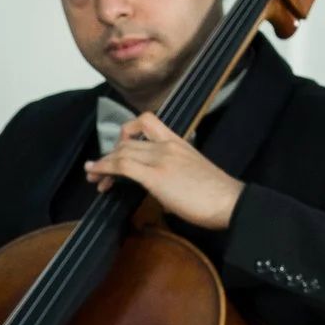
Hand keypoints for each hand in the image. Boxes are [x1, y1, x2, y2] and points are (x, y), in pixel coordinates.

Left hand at [85, 109, 243, 232]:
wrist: (231, 202)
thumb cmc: (216, 194)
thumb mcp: (192, 173)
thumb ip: (173, 173)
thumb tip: (161, 189)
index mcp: (178, 141)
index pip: (145, 123)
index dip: (125, 134)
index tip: (118, 150)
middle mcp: (167, 144)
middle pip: (128, 140)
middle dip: (109, 155)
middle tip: (97, 171)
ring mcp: (161, 159)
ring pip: (122, 152)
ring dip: (103, 164)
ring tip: (93, 177)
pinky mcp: (156, 176)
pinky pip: (123, 167)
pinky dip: (105, 169)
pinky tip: (98, 176)